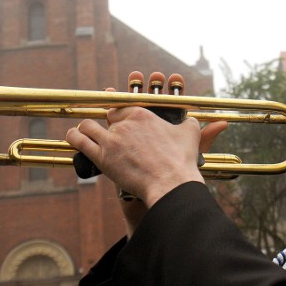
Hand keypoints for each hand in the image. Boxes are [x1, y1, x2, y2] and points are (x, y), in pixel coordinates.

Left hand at [65, 72, 227, 232]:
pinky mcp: (103, 157)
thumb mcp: (190, 135)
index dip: (116, 103)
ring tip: (83, 128)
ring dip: (85, 126)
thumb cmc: (180, 159)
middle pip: (107, 114)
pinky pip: (81, 142)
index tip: (113, 103)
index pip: (123, 103)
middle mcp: (124, 123)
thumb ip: (193, 124)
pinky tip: (73, 135)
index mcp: (142, 113)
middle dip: (105, 118)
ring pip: (89, 125)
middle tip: (104, 122)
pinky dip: (74, 137)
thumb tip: (212, 122)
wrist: (170, 182)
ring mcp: (112, 139)